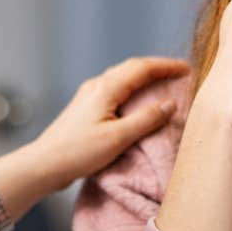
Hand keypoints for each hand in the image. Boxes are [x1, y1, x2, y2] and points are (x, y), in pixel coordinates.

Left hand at [32, 56, 188, 190]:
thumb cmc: (78, 152)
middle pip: (132, 68)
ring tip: (163, 85)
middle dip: (157, 69)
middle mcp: (97, 85)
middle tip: (180, 74)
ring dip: (144, 78)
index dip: (166, 66)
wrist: (44, 164)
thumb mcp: (118, 138)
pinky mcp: (86, 107)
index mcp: (106, 88)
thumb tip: (170, 104)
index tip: (187, 69)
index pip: (142, 68)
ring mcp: (89, 95)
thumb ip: (146, 119)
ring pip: (122, 78)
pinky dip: (132, 90)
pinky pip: (115, 90)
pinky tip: (137, 101)